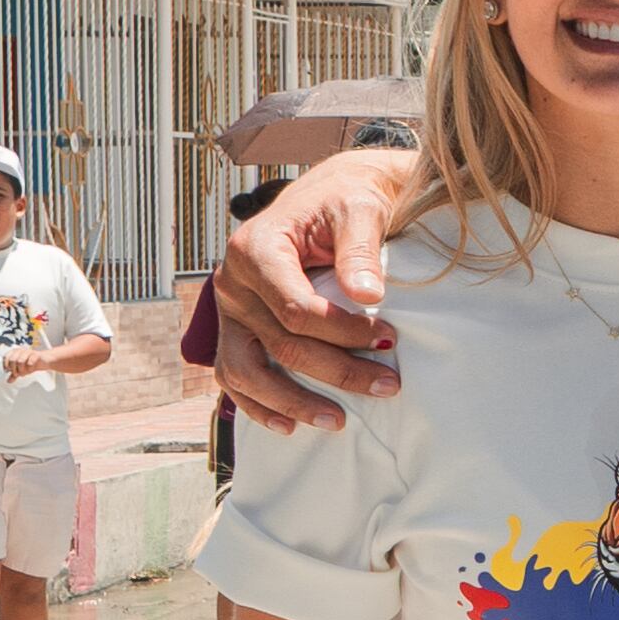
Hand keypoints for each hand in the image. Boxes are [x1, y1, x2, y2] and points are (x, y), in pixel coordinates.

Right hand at [215, 150, 416, 435]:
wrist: (329, 194)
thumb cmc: (345, 198)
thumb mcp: (359, 209)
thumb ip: (360, 250)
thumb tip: (370, 296)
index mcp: (255, 249)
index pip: (295, 308)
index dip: (343, 331)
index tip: (389, 339)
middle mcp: (233, 283)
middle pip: (280, 343)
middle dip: (337, 371)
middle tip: (388, 386)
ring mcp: (229, 310)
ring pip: (248, 370)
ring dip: (292, 402)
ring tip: (339, 421)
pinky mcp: (235, 329)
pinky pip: (236, 375)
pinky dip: (259, 404)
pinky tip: (290, 426)